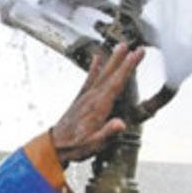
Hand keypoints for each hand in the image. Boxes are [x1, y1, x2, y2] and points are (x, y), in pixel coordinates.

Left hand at [50, 43, 144, 164]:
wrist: (55, 146)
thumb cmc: (75, 146)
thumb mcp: (94, 144)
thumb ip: (107, 132)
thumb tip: (121, 124)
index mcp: (98, 107)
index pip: (116, 83)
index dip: (127, 68)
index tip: (136, 55)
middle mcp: (92, 98)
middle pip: (111, 75)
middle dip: (124, 60)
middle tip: (136, 47)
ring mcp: (86, 97)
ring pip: (101, 74)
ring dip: (112, 60)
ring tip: (121, 46)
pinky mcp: (81, 99)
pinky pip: (88, 80)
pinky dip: (93, 69)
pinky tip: (97, 58)